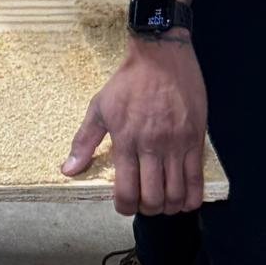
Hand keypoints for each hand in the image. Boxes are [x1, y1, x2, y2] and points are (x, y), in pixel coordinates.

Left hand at [62, 39, 207, 216]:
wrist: (161, 55)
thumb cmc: (128, 80)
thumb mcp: (100, 106)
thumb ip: (84, 141)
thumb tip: (68, 170)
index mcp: (126, 140)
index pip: (126, 192)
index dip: (124, 207)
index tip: (124, 205)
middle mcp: (152, 146)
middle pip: (153, 199)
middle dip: (147, 209)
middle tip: (144, 203)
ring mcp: (176, 144)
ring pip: (176, 194)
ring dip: (168, 206)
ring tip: (163, 201)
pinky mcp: (195, 139)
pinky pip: (197, 180)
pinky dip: (191, 198)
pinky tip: (184, 199)